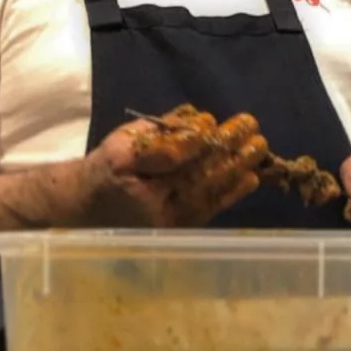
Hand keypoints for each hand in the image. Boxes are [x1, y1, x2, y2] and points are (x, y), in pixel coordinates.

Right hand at [84, 116, 265, 225]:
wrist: (91, 208)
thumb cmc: (107, 170)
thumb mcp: (121, 144)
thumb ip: (159, 136)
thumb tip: (200, 124)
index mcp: (133, 178)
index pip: (172, 158)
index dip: (195, 140)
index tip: (213, 122)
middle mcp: (155, 205)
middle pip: (198, 174)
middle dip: (228, 150)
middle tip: (252, 128)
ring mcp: (171, 220)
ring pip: (209, 191)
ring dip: (238, 167)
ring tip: (258, 146)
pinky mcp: (181, 227)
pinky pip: (211, 208)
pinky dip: (232, 192)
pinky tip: (251, 177)